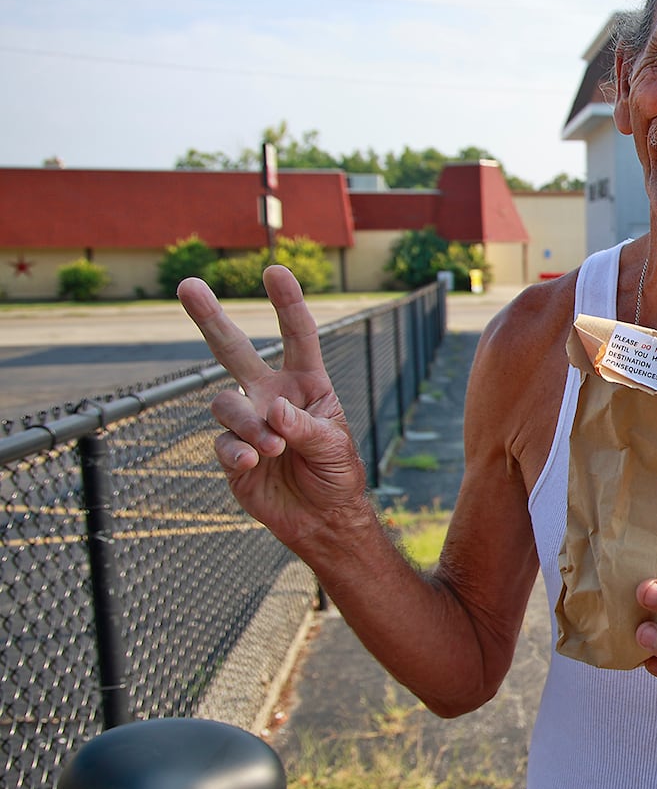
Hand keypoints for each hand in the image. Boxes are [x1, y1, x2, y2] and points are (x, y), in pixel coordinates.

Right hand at [177, 265, 369, 549]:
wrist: (320, 518)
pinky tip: (254, 464)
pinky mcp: (231, 451)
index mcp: (305, 383)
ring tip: (273, 449)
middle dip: (210, 317)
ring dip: (249, 425)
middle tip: (187, 284)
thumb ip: (306, 427)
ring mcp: (247, 421)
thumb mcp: (334, 447)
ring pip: (225, 403)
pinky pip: (223, 442)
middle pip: (233, 350)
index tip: (275, 270)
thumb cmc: (336, 474)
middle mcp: (270, 394)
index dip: (287, 304)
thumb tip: (272, 409)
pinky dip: (238, 452)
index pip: (298, 336)